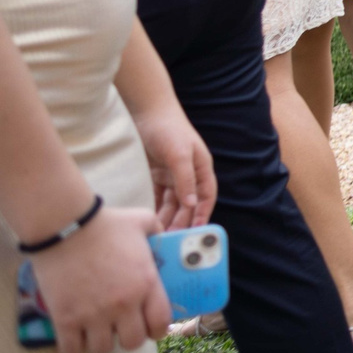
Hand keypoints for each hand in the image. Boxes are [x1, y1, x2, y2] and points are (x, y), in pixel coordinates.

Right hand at [25, 206, 169, 352]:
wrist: (65, 226)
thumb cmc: (106, 223)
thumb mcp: (143, 222)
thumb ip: (158, 232)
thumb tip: (164, 237)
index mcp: (146, 283)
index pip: (161, 324)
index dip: (157, 329)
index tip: (150, 326)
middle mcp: (123, 304)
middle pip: (133, 343)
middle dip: (128, 337)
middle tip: (120, 326)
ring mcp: (93, 314)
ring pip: (102, 350)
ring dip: (100, 342)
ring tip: (96, 329)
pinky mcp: (65, 319)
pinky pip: (71, 350)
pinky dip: (72, 346)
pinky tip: (73, 333)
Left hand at [129, 102, 214, 229]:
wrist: (147, 112)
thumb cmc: (169, 128)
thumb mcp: (179, 153)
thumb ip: (185, 179)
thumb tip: (191, 204)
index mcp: (201, 168)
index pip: (206, 196)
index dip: (203, 214)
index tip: (196, 232)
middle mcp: (188, 174)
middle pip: (188, 203)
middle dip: (181, 221)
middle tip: (171, 239)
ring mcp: (172, 175)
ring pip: (172, 203)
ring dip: (167, 218)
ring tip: (158, 235)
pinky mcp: (156, 175)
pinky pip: (158, 198)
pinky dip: (155, 209)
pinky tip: (149, 221)